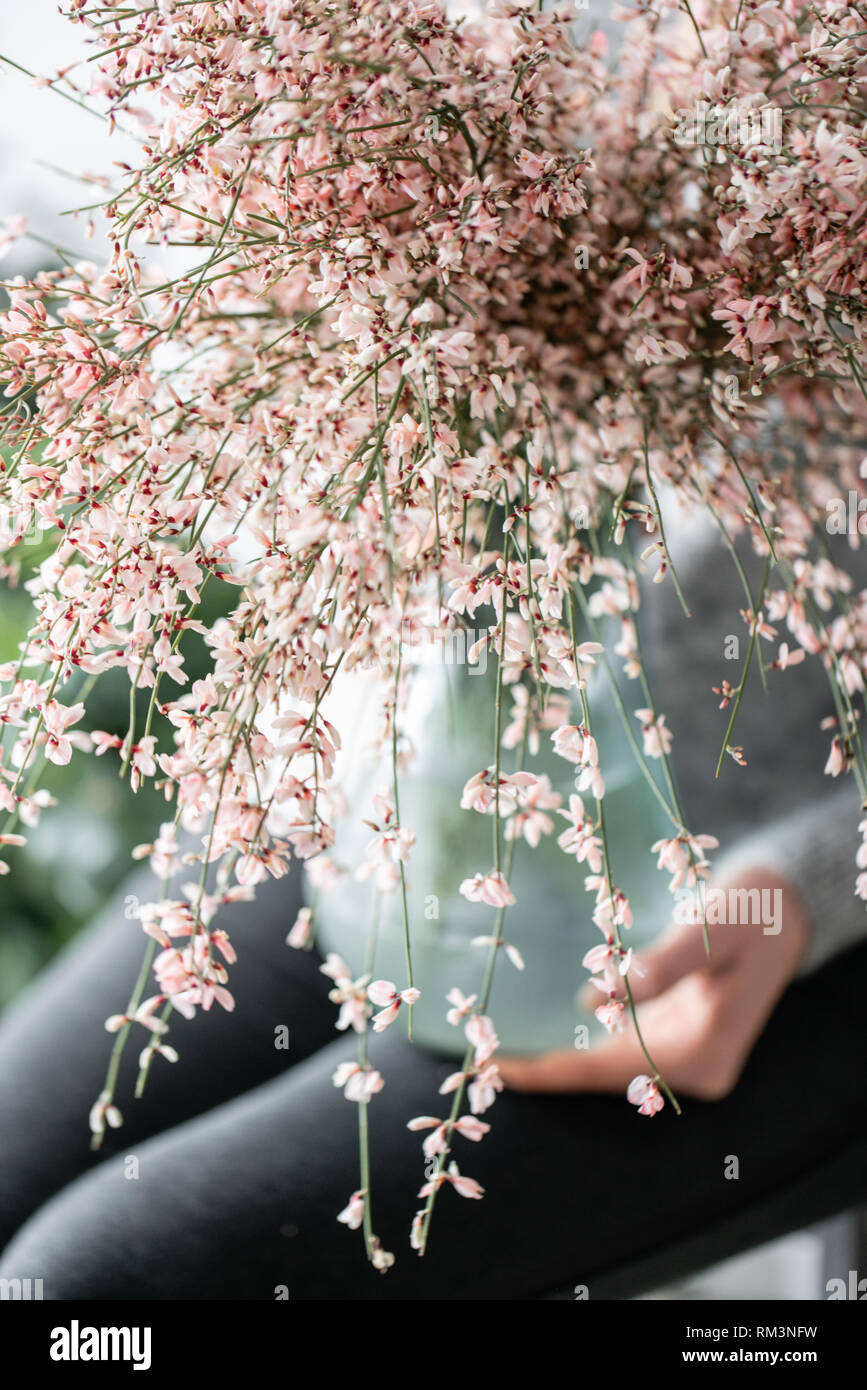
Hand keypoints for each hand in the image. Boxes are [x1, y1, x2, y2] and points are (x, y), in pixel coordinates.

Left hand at [497, 868, 809, 1102]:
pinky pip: (625, 1044)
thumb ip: (662, 965)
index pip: (611, 1070)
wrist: (787, 904)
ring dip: (562, 1054)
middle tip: (483, 1060)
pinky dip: (586, 1037)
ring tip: (500, 1046)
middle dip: (549, 1067)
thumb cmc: (750, 910)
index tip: (501, 1070)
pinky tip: (543, 1027)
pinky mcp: (682, 1034)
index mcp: (703, 1050)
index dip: (553, 1071)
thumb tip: (598, 997)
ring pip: (612, 1062)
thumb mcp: (711, 931)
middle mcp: (695, 1066)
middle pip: (606, 1074)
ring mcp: (689, 1053)